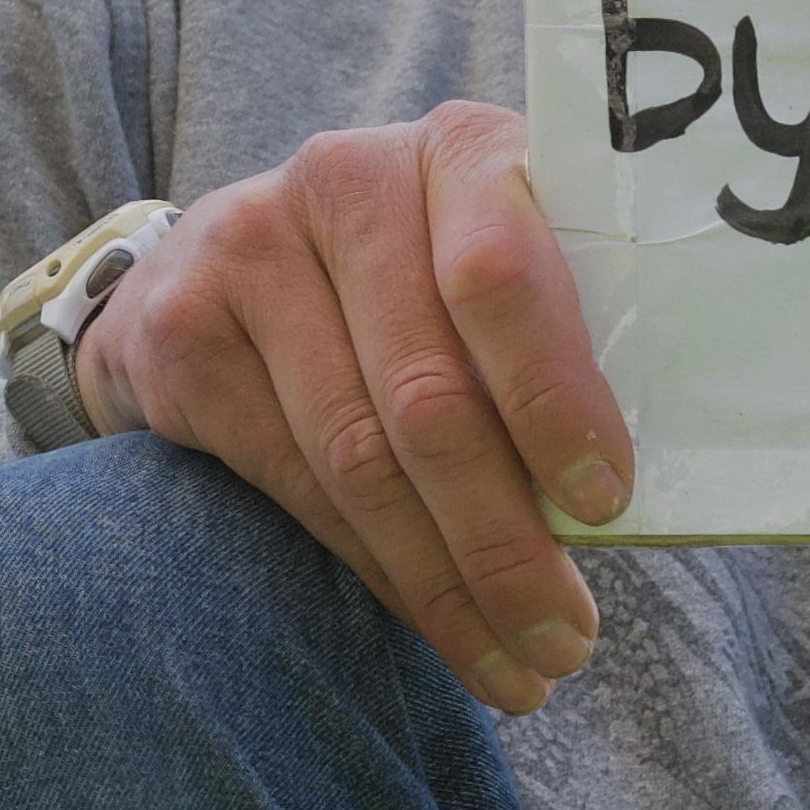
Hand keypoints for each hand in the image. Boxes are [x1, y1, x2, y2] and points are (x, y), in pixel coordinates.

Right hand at [69, 100, 636, 715]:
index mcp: (456, 148)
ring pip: (360, 454)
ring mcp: (248, 246)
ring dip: (446, 580)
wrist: (215, 267)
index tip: (604, 501)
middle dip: (508, 537)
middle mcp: (345, 176)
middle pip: (430, 390)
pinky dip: (370, 568)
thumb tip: (626, 503)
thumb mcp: (486, 270)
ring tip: (516, 661)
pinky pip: (292, 479)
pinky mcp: (182, 330)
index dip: (552, 395)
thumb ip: (554, 336)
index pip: (502, 271)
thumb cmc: (411, 287)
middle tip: (568, 637)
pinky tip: (425, 620)